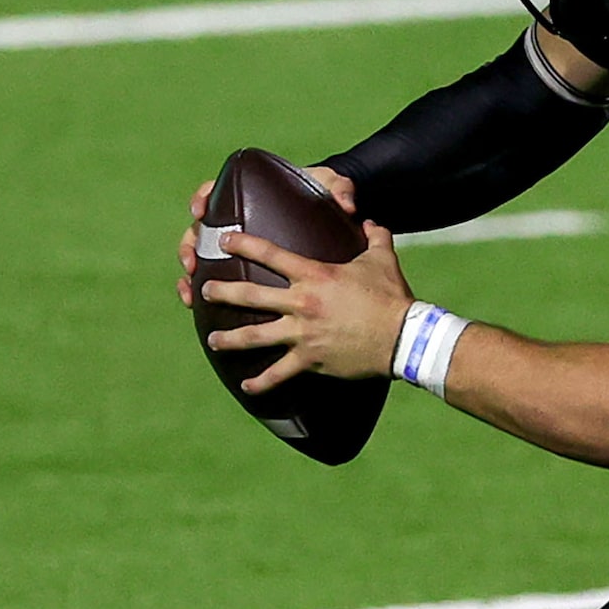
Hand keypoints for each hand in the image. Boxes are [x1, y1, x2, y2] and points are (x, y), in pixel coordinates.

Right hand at [176, 164, 354, 307]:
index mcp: (250, 197)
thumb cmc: (325, 199)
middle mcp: (235, 223)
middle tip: (192, 262)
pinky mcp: (240, 269)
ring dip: (191, 276)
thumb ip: (339, 190)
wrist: (332, 220)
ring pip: (201, 260)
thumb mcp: (333, 188)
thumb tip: (347, 204)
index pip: (216, 192)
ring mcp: (235, 249)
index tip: (200, 210)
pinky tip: (198, 309)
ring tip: (191, 293)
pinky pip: (213, 281)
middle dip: (190, 246)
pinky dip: (201, 293)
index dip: (203, 198)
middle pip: (200, 232)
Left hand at [198, 221, 412, 394]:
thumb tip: (372, 222)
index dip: (244, 244)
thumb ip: (375, 238)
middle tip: (204, 291)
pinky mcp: (311, 359)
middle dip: (222, 292)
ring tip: (213, 340)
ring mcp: (303, 334)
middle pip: (250, 295)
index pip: (271, 255)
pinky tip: (246, 386)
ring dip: (230, 338)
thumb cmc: (393, 298)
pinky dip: (262, 381)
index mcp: (315, 276)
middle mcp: (302, 303)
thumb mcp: (383, 261)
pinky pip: (280, 372)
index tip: (224, 240)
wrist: (405, 337)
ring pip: (256, 336)